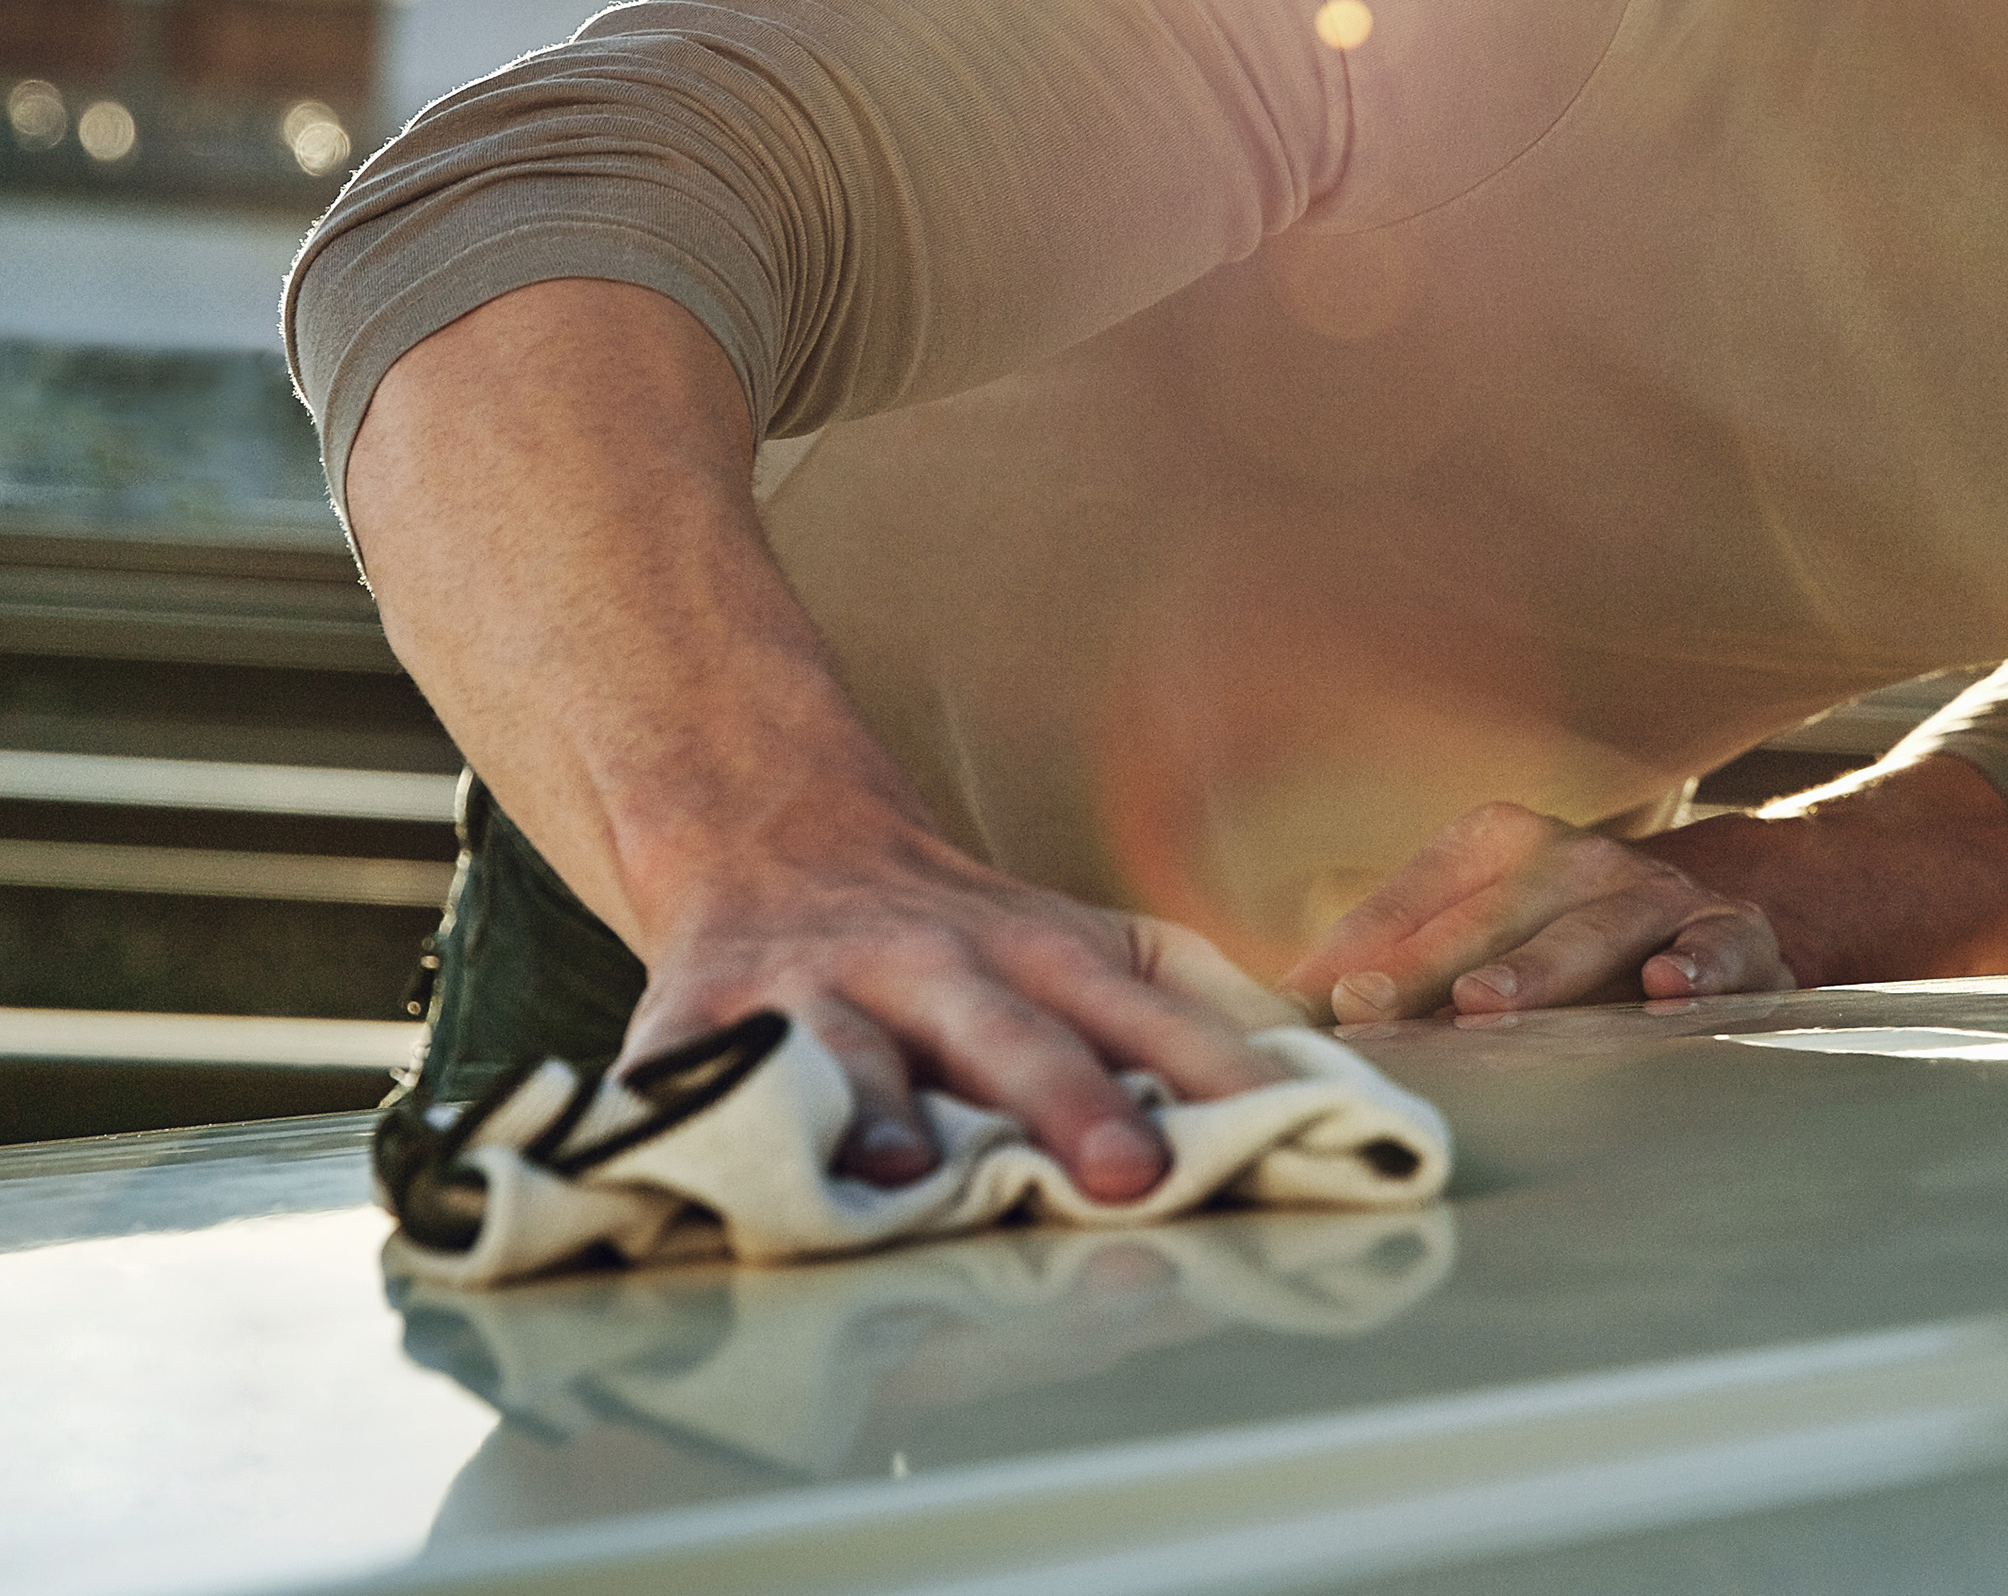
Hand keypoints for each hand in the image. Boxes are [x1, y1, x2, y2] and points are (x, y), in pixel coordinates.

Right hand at [626, 827, 1290, 1198]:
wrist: (761, 827)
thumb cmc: (948, 929)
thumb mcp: (1076, 939)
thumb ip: (1189, 1003)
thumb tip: (1323, 1075)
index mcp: (1040, 951)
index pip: (1148, 1010)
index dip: (1213, 1071)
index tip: (1278, 1129)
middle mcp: (933, 963)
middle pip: (1011, 1032)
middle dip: (1068, 1101)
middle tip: (1125, 1176)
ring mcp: (816, 991)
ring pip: (852, 1055)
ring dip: (879, 1115)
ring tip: (903, 1180)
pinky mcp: (701, 1016)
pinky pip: (692, 1071)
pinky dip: (688, 1111)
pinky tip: (684, 1150)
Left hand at [1277, 801, 1794, 1023]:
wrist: (1709, 924)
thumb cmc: (1563, 945)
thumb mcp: (1479, 938)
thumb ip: (1390, 967)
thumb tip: (1278, 1011)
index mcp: (1503, 843)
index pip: (1422, 892)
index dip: (1364, 946)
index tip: (1313, 998)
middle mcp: (1578, 857)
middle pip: (1495, 911)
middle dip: (1429, 965)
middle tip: (1371, 1009)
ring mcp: (1656, 892)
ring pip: (1595, 927)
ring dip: (1541, 968)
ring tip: (1487, 1006)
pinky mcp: (1734, 934)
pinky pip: (1719, 946)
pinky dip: (1699, 964)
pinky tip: (1667, 989)